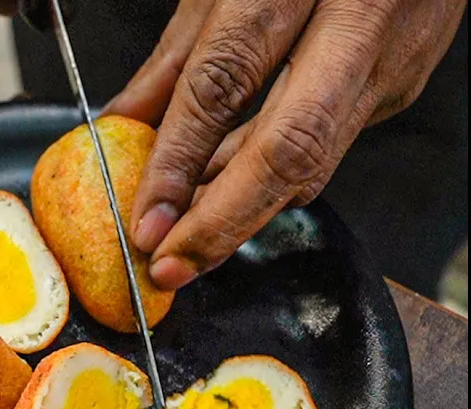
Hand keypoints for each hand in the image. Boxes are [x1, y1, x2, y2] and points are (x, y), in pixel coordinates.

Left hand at [104, 0, 466, 290]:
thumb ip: (180, 47)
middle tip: (172, 264)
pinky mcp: (403, 80)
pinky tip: (229, 191)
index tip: (147, 219)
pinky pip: (327, 142)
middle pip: (287, 148)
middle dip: (222, 221)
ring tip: (186, 241)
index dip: (180, 161)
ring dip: (243, 209)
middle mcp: (359, 22)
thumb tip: (126, 119)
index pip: (225, 83)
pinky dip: (272, 174)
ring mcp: (393, 57)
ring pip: (312, 159)